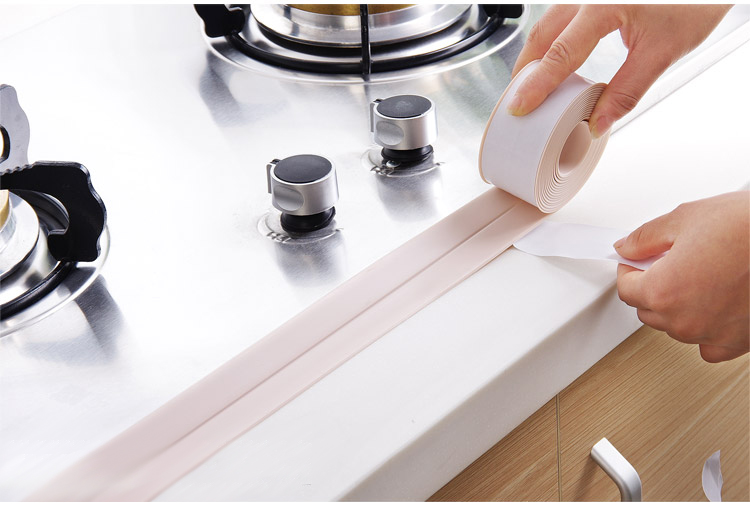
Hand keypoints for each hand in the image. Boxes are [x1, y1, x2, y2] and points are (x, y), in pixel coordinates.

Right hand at [508, 4, 731, 136]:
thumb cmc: (693, 0)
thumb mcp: (663, 51)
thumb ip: (627, 90)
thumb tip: (599, 120)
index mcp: (603, 6)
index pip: (560, 54)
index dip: (536, 84)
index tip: (518, 106)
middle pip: (541, 35)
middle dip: (525, 71)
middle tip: (518, 100)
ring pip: (547, 23)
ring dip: (537, 55)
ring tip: (533, 84)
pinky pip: (560, 17)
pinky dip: (551, 41)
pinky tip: (554, 57)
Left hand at [614, 191, 748, 362]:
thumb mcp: (686, 218)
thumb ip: (645, 237)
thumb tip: (627, 246)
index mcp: (663, 291)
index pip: (626, 290)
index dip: (630, 270)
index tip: (637, 262)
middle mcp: (685, 321)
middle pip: (648, 311)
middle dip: (653, 286)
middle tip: (670, 262)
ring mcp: (712, 335)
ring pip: (676, 327)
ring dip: (679, 306)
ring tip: (702, 276)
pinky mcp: (739, 343)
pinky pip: (708, 345)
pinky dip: (707, 328)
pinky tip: (715, 305)